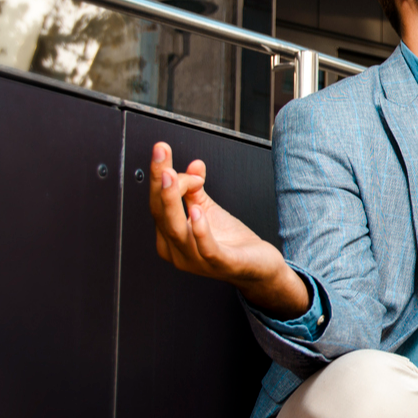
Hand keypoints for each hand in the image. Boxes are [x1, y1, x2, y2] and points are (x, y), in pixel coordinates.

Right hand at [149, 142, 309, 317]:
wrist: (259, 268)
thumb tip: (193, 165)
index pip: (157, 204)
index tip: (162, 150)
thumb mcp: (209, 212)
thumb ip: (196, 190)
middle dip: (160, 183)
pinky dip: (200, 230)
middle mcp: (178, 252)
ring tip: (173, 177)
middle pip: (162, 215)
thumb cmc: (232, 243)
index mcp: (170, 238)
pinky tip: (197, 211)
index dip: (158, 176)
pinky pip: (206, 249)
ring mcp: (197, 261)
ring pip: (177, 231)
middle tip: (161, 154)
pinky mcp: (221, 264)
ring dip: (173, 201)